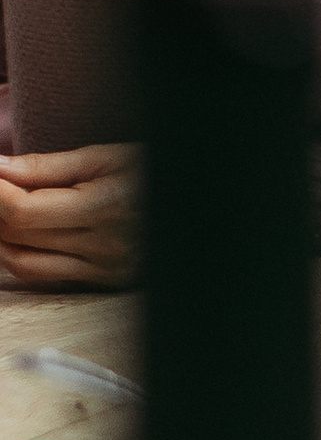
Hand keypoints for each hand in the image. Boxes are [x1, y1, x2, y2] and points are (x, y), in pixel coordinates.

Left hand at [0, 144, 137, 290]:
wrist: (184, 205)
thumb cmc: (150, 175)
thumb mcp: (106, 158)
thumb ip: (48, 166)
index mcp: (104, 209)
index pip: (23, 210)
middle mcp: (102, 247)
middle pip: (18, 235)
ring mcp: (102, 269)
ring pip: (22, 262)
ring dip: (1, 237)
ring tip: (4, 211)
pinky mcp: (101, 281)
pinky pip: (43, 275)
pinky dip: (21, 254)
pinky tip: (21, 234)